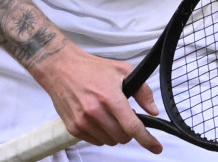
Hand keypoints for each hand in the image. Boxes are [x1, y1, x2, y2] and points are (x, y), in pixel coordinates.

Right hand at [30, 40, 163, 153]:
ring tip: (108, 114)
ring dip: (114, 132)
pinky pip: (96, 141)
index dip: (147, 140)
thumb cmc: (91, 68)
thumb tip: (153, 111)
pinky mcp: (73, 128)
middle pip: (122, 137)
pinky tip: (97, 118)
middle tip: (123, 115)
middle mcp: (95, 112)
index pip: (132, 126)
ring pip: (110, 141)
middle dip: (128, 130)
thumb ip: (142, 91)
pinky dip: (101, 133)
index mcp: (110, 97)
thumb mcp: (123, 70)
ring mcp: (83, 122)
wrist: (61, 68)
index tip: (156, 148)